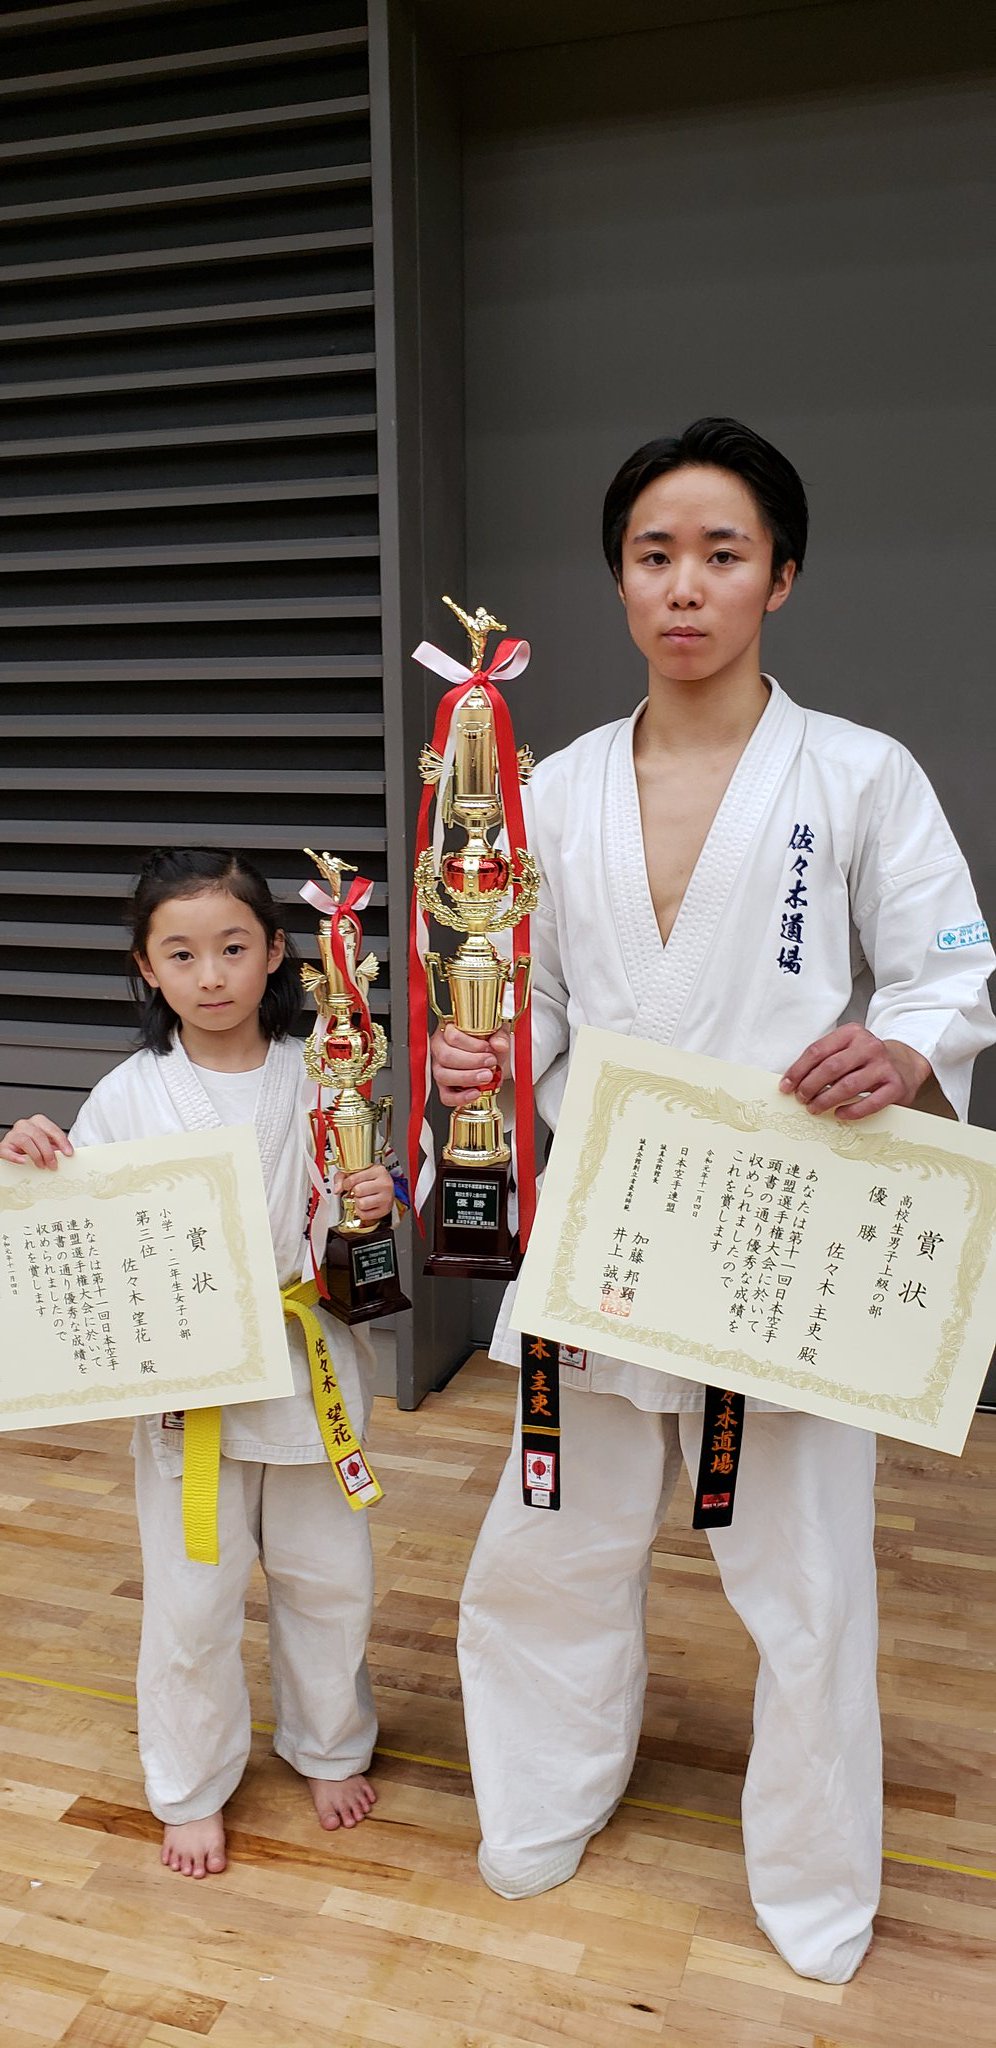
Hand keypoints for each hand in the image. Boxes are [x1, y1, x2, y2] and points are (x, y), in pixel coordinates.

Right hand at [0, 1116, 72, 1169]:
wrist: (12, 1149)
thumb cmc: (31, 1146)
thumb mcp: (45, 1144)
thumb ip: (55, 1147)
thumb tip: (67, 1154)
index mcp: (37, 1122)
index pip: (51, 1129)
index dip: (62, 1141)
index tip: (68, 1153)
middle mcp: (24, 1125)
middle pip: (39, 1135)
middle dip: (48, 1152)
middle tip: (53, 1164)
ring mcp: (13, 1135)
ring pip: (25, 1141)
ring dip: (36, 1155)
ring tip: (41, 1165)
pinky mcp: (4, 1146)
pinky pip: (8, 1151)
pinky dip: (16, 1157)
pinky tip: (23, 1161)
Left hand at [335, 1162, 394, 1222]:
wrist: (386, 1188)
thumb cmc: (371, 1179)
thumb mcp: (357, 1172)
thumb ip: (342, 1177)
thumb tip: (337, 1189)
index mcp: (378, 1171)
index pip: (354, 1179)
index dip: (346, 1183)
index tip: (347, 1184)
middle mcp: (384, 1184)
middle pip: (358, 1191)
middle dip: (354, 1192)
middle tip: (356, 1191)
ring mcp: (386, 1198)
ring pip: (362, 1204)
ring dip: (358, 1202)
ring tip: (361, 1198)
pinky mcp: (384, 1210)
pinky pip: (365, 1215)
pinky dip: (361, 1212)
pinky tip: (364, 1205)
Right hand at [430, 1024, 509, 1109]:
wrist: (492, 1060)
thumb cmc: (488, 1044)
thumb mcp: (496, 1033)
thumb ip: (500, 1036)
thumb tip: (499, 1044)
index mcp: (448, 1031)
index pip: (452, 1036)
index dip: (472, 1044)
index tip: (488, 1048)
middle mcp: (439, 1049)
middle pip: (446, 1056)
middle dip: (472, 1062)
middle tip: (490, 1063)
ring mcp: (440, 1069)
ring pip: (443, 1075)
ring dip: (467, 1077)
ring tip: (486, 1076)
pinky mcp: (444, 1087)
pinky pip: (446, 1096)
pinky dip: (460, 1097)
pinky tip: (475, 1093)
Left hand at [780, 1027, 931, 1120]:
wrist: (906, 1064)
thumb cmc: (867, 1060)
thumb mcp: (847, 1049)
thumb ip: (824, 1060)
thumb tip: (793, 1082)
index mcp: (852, 1033)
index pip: (817, 1050)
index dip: (798, 1070)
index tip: (786, 1086)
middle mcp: (869, 1046)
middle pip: (831, 1067)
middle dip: (810, 1086)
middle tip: (800, 1099)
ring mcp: (884, 1066)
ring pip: (848, 1085)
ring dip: (826, 1100)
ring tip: (814, 1108)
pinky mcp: (895, 1086)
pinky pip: (870, 1102)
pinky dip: (851, 1111)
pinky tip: (839, 1114)